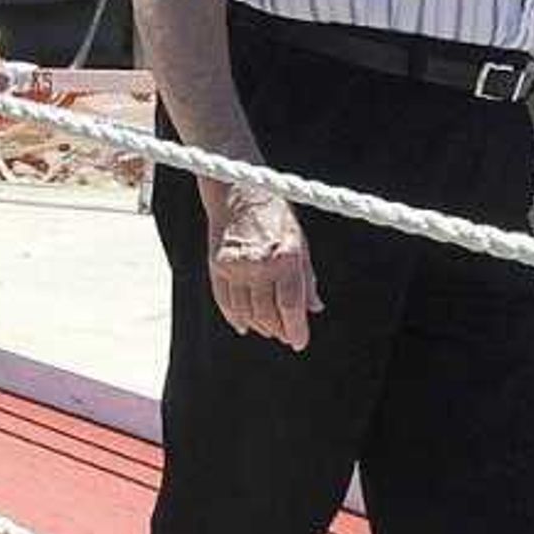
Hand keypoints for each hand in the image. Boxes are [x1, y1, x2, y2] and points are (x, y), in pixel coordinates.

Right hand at [205, 186, 320, 349]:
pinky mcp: (218, 265)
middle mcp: (260, 263)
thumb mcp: (300, 241)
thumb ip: (307, 277)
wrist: (239, 190)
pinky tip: (243, 324)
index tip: (300, 342)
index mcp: (286, 256)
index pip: (291, 305)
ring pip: (246, 311)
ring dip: (259, 325)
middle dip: (279, 330)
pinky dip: (235, 317)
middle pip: (268, 313)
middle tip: (286, 336)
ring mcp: (237, 265)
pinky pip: (225, 301)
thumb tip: (314, 307)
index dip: (296, 329)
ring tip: (268, 330)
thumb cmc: (275, 214)